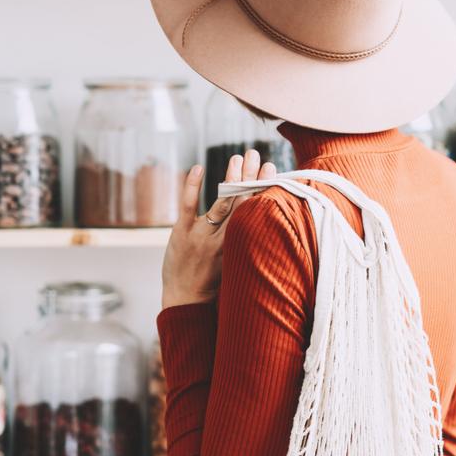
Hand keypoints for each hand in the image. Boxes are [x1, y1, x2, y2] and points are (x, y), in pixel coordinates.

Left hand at [161, 150, 276, 308]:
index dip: (265, 189)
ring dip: (232, 177)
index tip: (274, 170)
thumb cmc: (213, 284)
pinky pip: (189, 205)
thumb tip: (260, 220)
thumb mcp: (236, 263)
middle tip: (257, 155)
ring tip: (239, 157)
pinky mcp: (182, 232)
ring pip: (222, 202)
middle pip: (242, 202)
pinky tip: (198, 168)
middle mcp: (224, 238)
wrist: (185, 301)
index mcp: (239, 244)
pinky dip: (193, 185)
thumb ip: (246, 240)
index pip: (256, 212)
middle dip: (251, 176)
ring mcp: (202, 234)